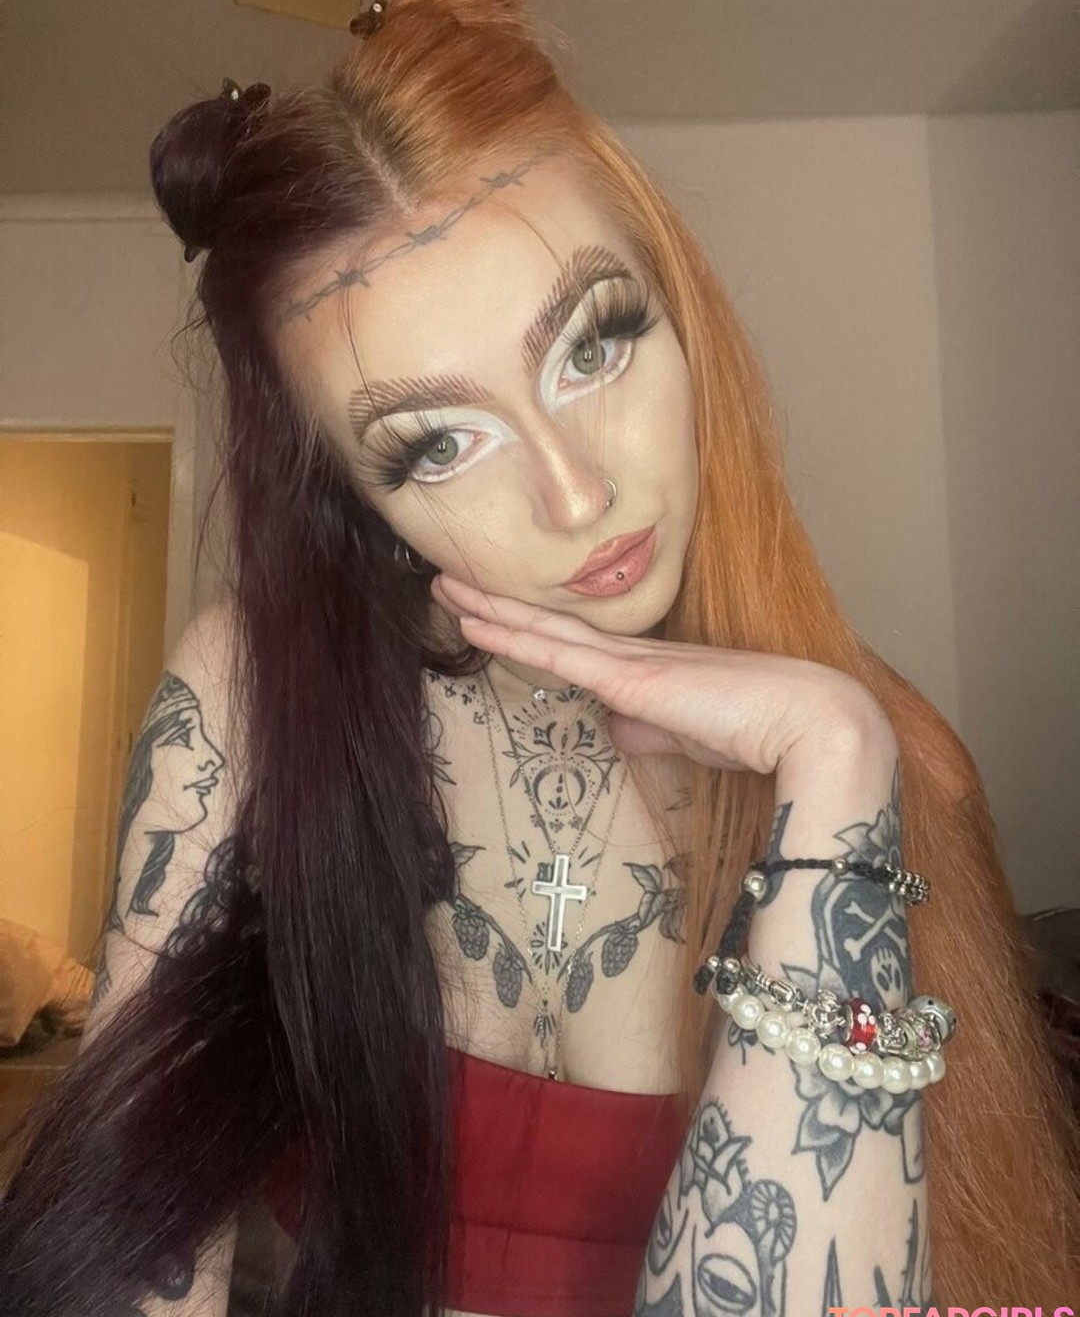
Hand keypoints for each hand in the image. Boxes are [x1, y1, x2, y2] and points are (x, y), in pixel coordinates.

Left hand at [431, 574, 894, 774]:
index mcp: (651, 667)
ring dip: (491, 609)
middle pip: (551, 624)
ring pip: (544, 629)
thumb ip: (651, 730)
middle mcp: (634, 654)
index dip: (533, 625)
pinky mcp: (630, 679)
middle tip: (450, 578)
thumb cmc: (764, 733)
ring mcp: (630, 661)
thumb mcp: (692, 738)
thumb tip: (615, 728)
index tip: (495, 611)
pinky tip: (475, 623)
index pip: (577, 644)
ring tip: (445, 585)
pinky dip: (513, 636)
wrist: (811, 724)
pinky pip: (556, 654)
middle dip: (498, 603)